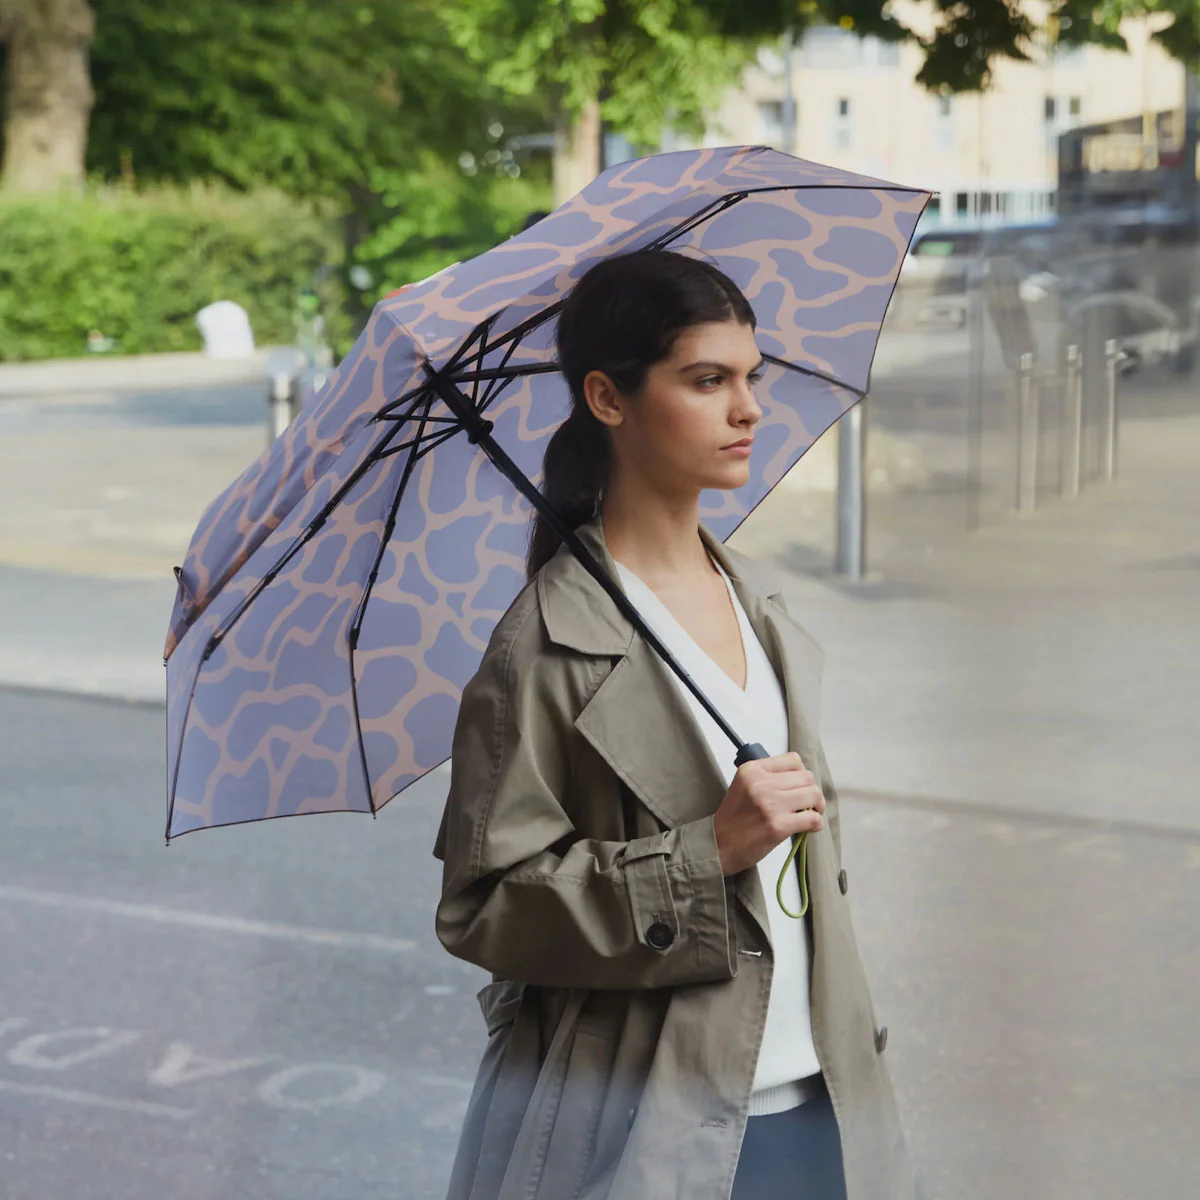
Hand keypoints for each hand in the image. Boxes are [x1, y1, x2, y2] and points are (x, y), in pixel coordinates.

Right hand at [711, 751, 824, 876]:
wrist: (719, 846)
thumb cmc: (733, 819)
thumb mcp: (743, 786)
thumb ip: (767, 778)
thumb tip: (800, 781)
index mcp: (751, 770)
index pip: (793, 760)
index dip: (801, 774)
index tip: (799, 786)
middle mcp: (761, 783)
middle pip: (806, 777)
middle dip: (811, 791)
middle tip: (808, 803)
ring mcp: (770, 804)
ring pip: (813, 794)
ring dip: (817, 806)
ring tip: (810, 814)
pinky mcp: (778, 825)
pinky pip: (813, 818)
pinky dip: (816, 823)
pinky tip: (809, 827)